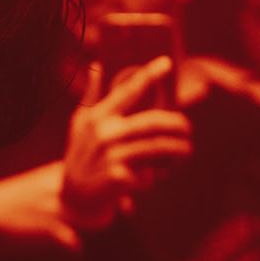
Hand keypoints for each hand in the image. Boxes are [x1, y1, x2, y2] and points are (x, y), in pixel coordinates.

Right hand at [60, 58, 192, 230]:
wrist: (72, 198)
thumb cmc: (81, 157)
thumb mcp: (80, 127)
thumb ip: (92, 98)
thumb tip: (97, 66)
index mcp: (97, 117)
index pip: (127, 92)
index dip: (147, 76)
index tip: (166, 62)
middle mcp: (103, 134)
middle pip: (153, 122)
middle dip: (177, 124)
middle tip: (187, 129)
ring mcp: (110, 156)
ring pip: (158, 148)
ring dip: (177, 150)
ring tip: (184, 152)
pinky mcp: (118, 178)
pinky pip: (151, 174)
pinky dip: (158, 176)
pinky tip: (157, 176)